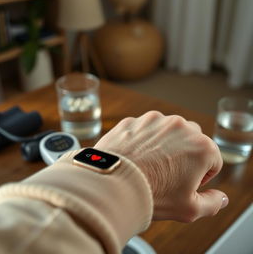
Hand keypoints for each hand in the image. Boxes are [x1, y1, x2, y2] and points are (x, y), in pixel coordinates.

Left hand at [95, 111, 227, 221]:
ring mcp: (154, 121)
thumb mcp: (189, 209)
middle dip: (185, 155)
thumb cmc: (151, 196)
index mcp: (200, 147)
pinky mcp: (134, 120)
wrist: (112, 185)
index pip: (212, 160)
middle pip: (191, 140)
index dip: (202, 175)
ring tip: (150, 165)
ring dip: (163, 144)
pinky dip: (143, 140)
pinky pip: (144, 129)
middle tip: (169, 173)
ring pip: (167, 131)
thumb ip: (212, 203)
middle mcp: (180, 127)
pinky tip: (135, 157)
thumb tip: (219, 198)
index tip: (186, 183)